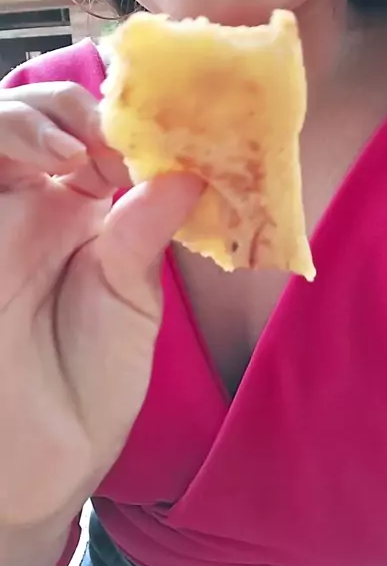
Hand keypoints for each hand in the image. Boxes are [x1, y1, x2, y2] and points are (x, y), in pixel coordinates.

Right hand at [0, 82, 201, 527]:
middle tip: (113, 139)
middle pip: (39, 115)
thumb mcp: (131, 298)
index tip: (166, 133)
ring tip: (77, 148)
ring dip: (33, 116)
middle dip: (74, 107)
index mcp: (82, 214)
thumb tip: (189, 171)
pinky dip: (8, 138)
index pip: (93, 135)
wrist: (41, 458)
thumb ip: (146, 230)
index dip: (124, 120)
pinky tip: (48, 159)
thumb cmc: (89, 383)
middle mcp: (33, 204)